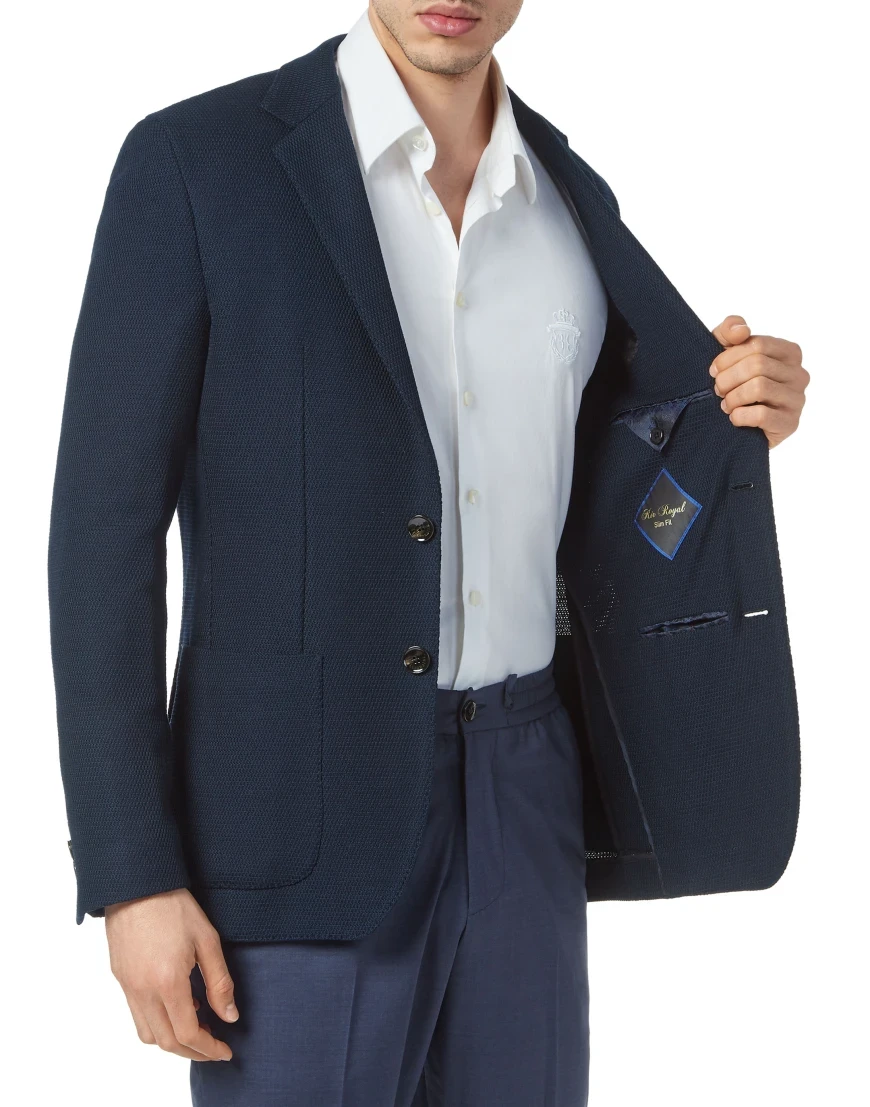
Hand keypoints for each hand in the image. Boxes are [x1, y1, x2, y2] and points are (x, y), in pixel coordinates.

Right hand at [105, 888, 237, 1061]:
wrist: (136, 884)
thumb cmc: (174, 906)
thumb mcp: (207, 940)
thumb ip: (219, 982)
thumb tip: (229, 1016)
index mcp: (167, 982)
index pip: (187, 1033)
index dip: (208, 1048)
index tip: (225, 1050)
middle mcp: (143, 991)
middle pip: (166, 1042)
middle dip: (192, 1051)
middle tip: (214, 1047)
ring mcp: (128, 986)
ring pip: (148, 1034)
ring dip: (173, 1040)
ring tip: (198, 1027)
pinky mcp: (120, 978)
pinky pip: (137, 1015)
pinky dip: (157, 1024)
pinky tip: (177, 1007)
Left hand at [709, 316, 808, 447]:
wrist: (738, 427)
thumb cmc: (734, 385)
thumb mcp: (726, 353)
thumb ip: (729, 332)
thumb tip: (741, 329)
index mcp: (789, 353)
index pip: (757, 344)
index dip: (728, 357)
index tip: (714, 371)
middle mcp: (799, 374)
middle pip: (757, 365)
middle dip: (728, 379)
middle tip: (718, 390)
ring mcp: (798, 399)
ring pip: (759, 388)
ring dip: (733, 398)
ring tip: (726, 405)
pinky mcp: (790, 423)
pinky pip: (761, 414)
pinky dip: (740, 416)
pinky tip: (734, 418)